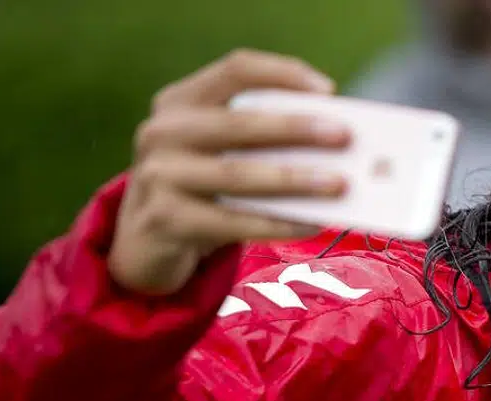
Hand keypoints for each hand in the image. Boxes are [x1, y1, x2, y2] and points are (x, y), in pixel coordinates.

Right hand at [109, 49, 350, 294]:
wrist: (147, 240)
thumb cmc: (203, 187)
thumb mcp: (219, 151)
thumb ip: (261, 139)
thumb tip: (335, 143)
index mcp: (181, 101)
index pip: (234, 71)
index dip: (282, 74)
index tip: (328, 91)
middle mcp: (163, 131)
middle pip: (237, 123)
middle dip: (295, 129)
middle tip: (343, 137)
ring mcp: (159, 175)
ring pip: (236, 175)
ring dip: (293, 179)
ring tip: (338, 184)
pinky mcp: (166, 219)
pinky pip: (232, 221)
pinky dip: (276, 223)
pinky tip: (310, 224)